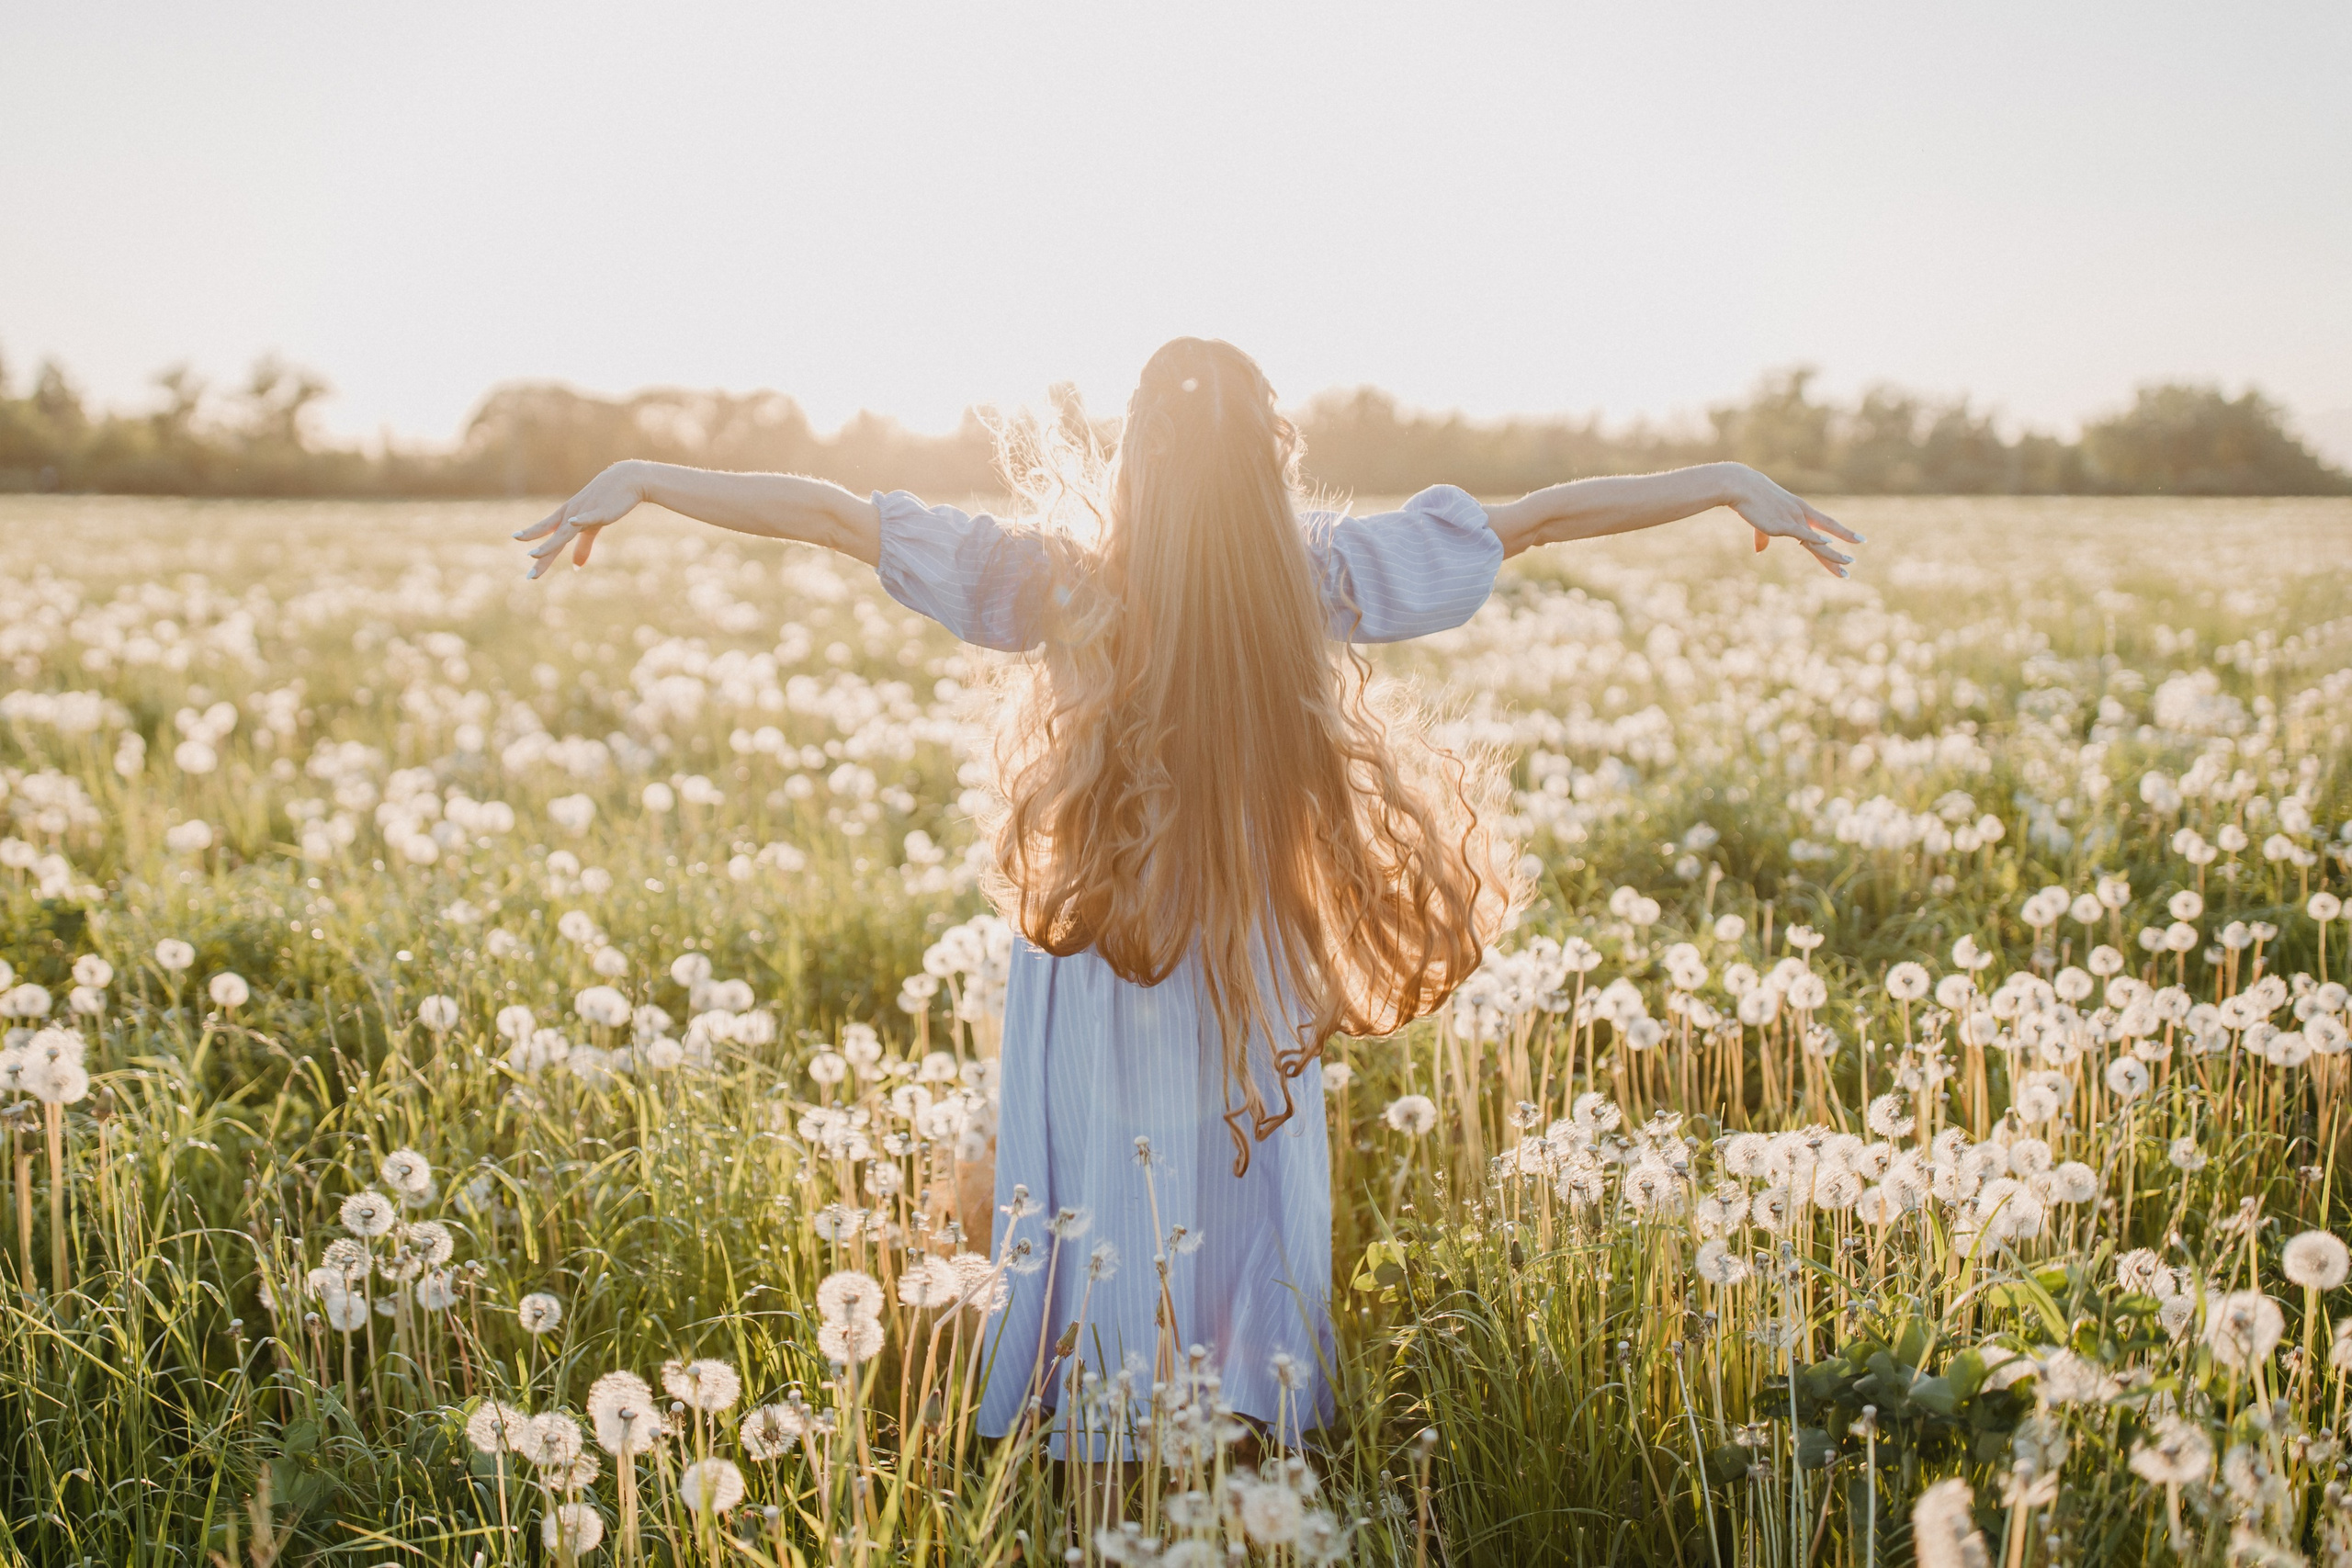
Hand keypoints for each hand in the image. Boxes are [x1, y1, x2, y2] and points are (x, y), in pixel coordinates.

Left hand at [513, 462, 646, 579]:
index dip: (533, 538)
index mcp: (567, 516)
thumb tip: (575, 567)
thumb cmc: (607, 501)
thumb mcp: (593, 527)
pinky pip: (588, 517)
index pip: (547, 531)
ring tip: (535, 554)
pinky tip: (572, 522)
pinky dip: (580, 520)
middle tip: (529, 575)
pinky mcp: (600, 511)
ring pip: (565, 531)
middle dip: (540, 554)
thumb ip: (583, 546)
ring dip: (550, 544)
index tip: (520, 550)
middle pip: (553, 537)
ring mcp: (584, 512)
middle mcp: (571, 514)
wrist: (627, 479)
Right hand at [1725, 466, 1862, 577]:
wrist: (1740, 485)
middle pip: (1826, 534)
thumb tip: (1760, 551)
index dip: (1842, 532)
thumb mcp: (1760, 520)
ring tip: (1847, 565)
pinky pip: (1801, 533)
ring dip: (1832, 555)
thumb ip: (1763, 536)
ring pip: (1817, 542)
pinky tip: (1827, 542)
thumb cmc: (1750, 500)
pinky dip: (1814, 538)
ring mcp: (1793, 519)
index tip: (1858, 539)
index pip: (1825, 524)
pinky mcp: (1781, 524)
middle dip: (1841, 549)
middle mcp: (1801, 515)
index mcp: (1799, 510)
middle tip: (1853, 562)